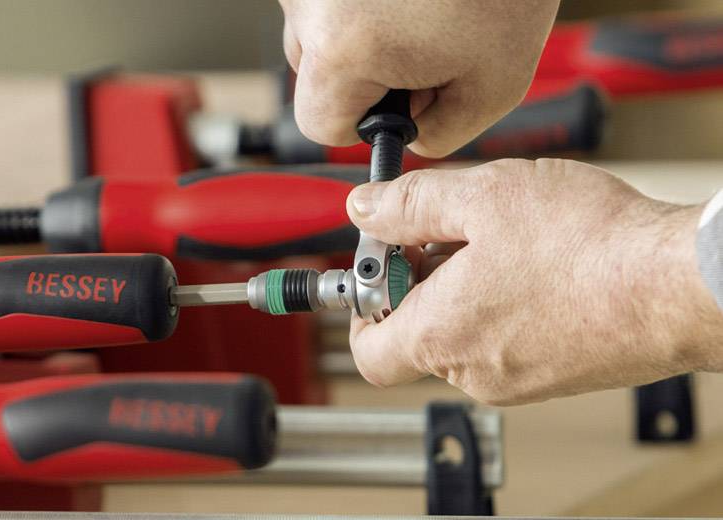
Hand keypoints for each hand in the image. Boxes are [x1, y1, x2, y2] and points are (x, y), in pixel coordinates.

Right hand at [279, 0, 558, 156]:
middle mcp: (308, 3)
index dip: (364, 121)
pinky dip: (359, 0)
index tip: (398, 100)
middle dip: (361, 70)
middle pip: (309, 70)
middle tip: (420, 44)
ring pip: (316, 27)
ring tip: (417, 8)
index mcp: (341, 49)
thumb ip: (443, 132)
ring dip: (358, 31)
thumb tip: (413, 137)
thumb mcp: (495, 83)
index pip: (319, 124)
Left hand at [346, 159, 722, 404]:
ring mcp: (518, 381)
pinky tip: (537, 263)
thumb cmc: (591, 246)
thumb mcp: (482, 197)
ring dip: (465, 288)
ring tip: (503, 239)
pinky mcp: (556, 375)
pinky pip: (505, 341)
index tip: (381, 263)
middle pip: (416, 334)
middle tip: (449, 230)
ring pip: (463, 335)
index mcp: (440, 335)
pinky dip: (504, 304)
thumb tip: (364, 209)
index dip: (363, 305)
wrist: (681, 285)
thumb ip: (410, 204)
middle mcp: (474, 372)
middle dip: (420, 280)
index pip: (367, 351)